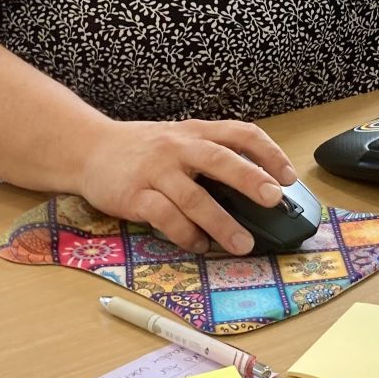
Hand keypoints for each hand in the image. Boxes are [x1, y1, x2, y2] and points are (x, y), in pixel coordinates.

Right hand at [79, 118, 297, 254]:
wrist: (89, 148)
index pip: (240, 133)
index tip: (288, 176)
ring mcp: (156, 171)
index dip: (268, 152)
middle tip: (274, 199)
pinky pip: (165, 218)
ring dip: (221, 223)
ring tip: (242, 244)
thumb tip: (256, 184)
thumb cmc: (142, 148)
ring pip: (194, 197)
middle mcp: (178, 148)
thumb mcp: (179, 139)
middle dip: (250, 179)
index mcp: (196, 132)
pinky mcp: (135, 195)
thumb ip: (211, 154)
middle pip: (220, 160)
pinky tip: (200, 245)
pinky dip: (186, 234)